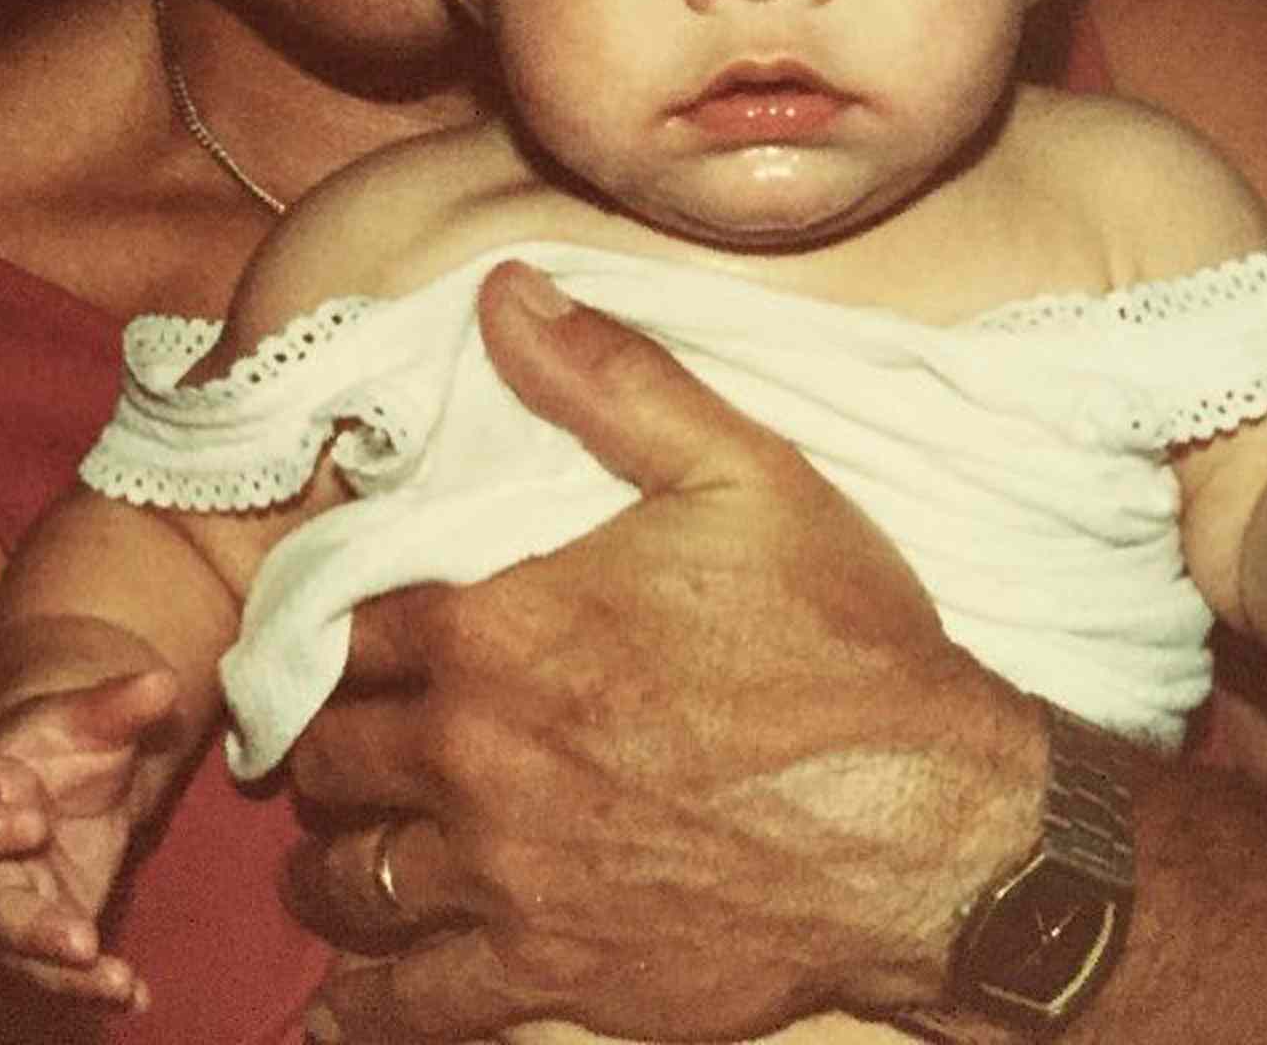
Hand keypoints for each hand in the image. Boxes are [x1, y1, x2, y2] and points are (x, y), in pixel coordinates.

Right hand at [0, 666, 179, 1008]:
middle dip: (27, 928)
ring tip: (116, 984)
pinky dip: (95, 986)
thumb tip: (162, 684)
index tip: (33, 823)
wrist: (78, 762)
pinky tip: (136, 996)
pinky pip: (60, 969)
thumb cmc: (74, 733)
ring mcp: (16, 898)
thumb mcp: (98, 711)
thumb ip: (123, 702)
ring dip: (63, 977)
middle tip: (78, 941)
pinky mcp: (52, 925)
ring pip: (17, 952)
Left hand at [285, 260, 1043, 1043]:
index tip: (352, 633)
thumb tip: (502, 293)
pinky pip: (410, 1008)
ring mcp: (506, 874)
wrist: (934, 820)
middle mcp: (477, 752)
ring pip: (351, 872)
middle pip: (336, 748)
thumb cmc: (838, 637)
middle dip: (332, 735)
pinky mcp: (551, 974)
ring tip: (347, 843)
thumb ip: (608, 380)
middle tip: (345, 733)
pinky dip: (363, 1007)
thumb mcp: (739, 470)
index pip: (359, 623)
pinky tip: (344, 1004)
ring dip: (335, 855)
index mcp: (503, 624)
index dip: (346, 624)